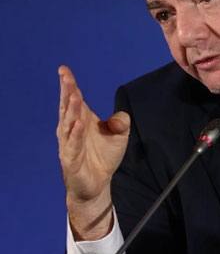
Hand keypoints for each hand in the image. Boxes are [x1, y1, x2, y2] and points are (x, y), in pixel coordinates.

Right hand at [57, 65, 129, 239]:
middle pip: (68, 107)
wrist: (98, 183)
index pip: (74, 99)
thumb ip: (121, 123)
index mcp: (82, 119)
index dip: (69, 84)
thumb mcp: (120, 136)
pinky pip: (72, 146)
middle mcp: (72, 129)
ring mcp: (69, 144)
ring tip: (75, 96)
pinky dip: (75, 135)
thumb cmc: (103, 156)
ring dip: (71, 110)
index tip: (64, 69)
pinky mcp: (71, 160)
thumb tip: (117, 118)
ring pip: (68, 124)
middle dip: (67, 91)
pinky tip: (78, 124)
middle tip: (65, 76)